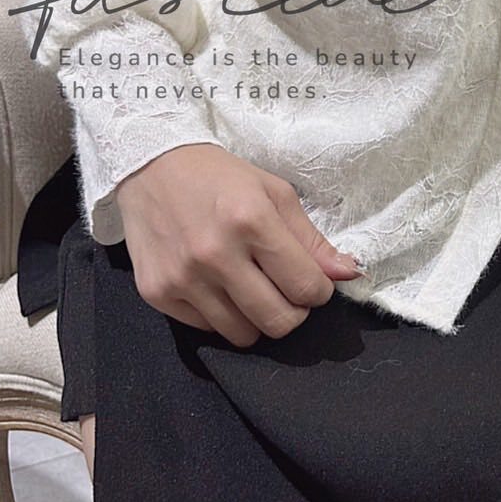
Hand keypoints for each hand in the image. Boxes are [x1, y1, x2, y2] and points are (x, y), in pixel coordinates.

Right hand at [114, 143, 363, 346]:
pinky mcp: (157, 293)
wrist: (151, 166)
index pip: (307, 287)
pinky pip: (206, 329)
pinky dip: (220, 315)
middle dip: (293, 312)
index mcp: (251, 220)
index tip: (310, 280)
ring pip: (242, 334)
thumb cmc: (220, 177)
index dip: (318, 290)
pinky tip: (217, 285)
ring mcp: (182, 277)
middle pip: (278, 321)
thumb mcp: (274, 193)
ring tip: (250, 288)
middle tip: (285, 291)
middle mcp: (215, 254)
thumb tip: (349, 273)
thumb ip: (311, 240)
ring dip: (256, 318)